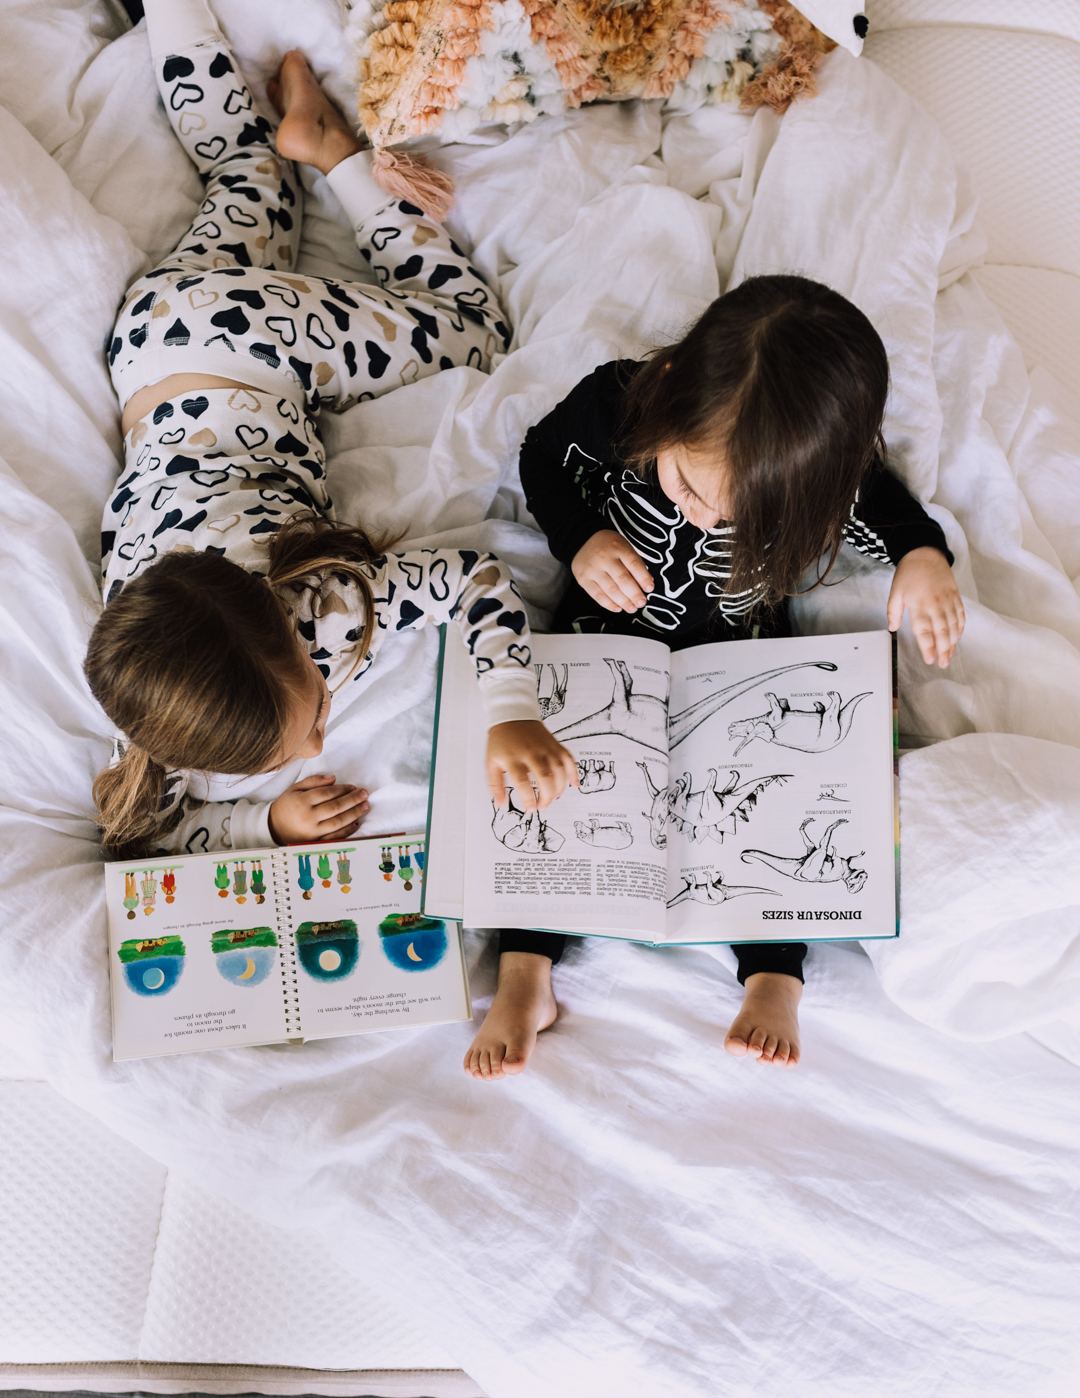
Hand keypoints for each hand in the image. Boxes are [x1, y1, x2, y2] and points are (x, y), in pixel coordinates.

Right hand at [268, 774, 369, 843]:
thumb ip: (313, 781)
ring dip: (354, 814)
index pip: (327, 794)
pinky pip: (334, 837)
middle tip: (365, 794)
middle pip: (335, 808)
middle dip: (353, 800)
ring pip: (338, 822)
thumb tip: (333, 778)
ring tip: (365, 807)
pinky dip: (347, 830)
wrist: (273, 828)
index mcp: (302, 801)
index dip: (343, 789)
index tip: (353, 787)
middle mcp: (308, 817)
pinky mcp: (315, 842)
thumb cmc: (286, 806)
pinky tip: (356, 823)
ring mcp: (312, 832)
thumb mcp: (295, 789)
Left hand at [487, 721, 578, 810]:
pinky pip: (569, 759)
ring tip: (553, 798)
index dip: (529, 800)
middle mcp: (532, 753)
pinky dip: (574, 773)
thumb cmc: (501, 741)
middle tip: (542, 806)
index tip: (530, 809)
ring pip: (559, 771)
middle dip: (546, 798)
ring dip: (559, 789)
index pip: (523, 783)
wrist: (512, 715)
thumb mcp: (491, 762)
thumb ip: (495, 785)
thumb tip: (501, 804)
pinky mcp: (555, 745)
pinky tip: (574, 784)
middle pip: (545, 779)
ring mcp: (546, 748)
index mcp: (514, 758)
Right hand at [571, 530, 653, 612]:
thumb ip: (634, 563)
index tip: (649, 589)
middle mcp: (604, 558)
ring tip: (632, 608)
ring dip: (623, 602)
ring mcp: (592, 569)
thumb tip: (646, 583)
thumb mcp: (624, 546)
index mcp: (618, 547)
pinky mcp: (583, 579)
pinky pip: (597, 595)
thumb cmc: (608, 546)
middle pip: (622, 579)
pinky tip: (618, 608)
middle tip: (641, 603)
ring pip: (610, 590)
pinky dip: (609, 604)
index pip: (634, 564)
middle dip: (634, 594)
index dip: (643, 578)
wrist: (582, 541)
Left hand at [887, 547, 964, 667]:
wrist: (925, 554)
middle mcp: (935, 604)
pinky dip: (960, 628)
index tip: (929, 659)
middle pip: (941, 631)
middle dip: (943, 650)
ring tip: (950, 656)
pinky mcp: (955, 596)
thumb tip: (893, 628)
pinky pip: (960, 615)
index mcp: (919, 605)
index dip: (927, 647)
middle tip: (943, 664)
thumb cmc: (908, 573)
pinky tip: (958, 638)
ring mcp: (947, 600)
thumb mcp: (895, 592)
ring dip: (953, 643)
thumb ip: (893, 612)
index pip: (924, 631)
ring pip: (953, 625)